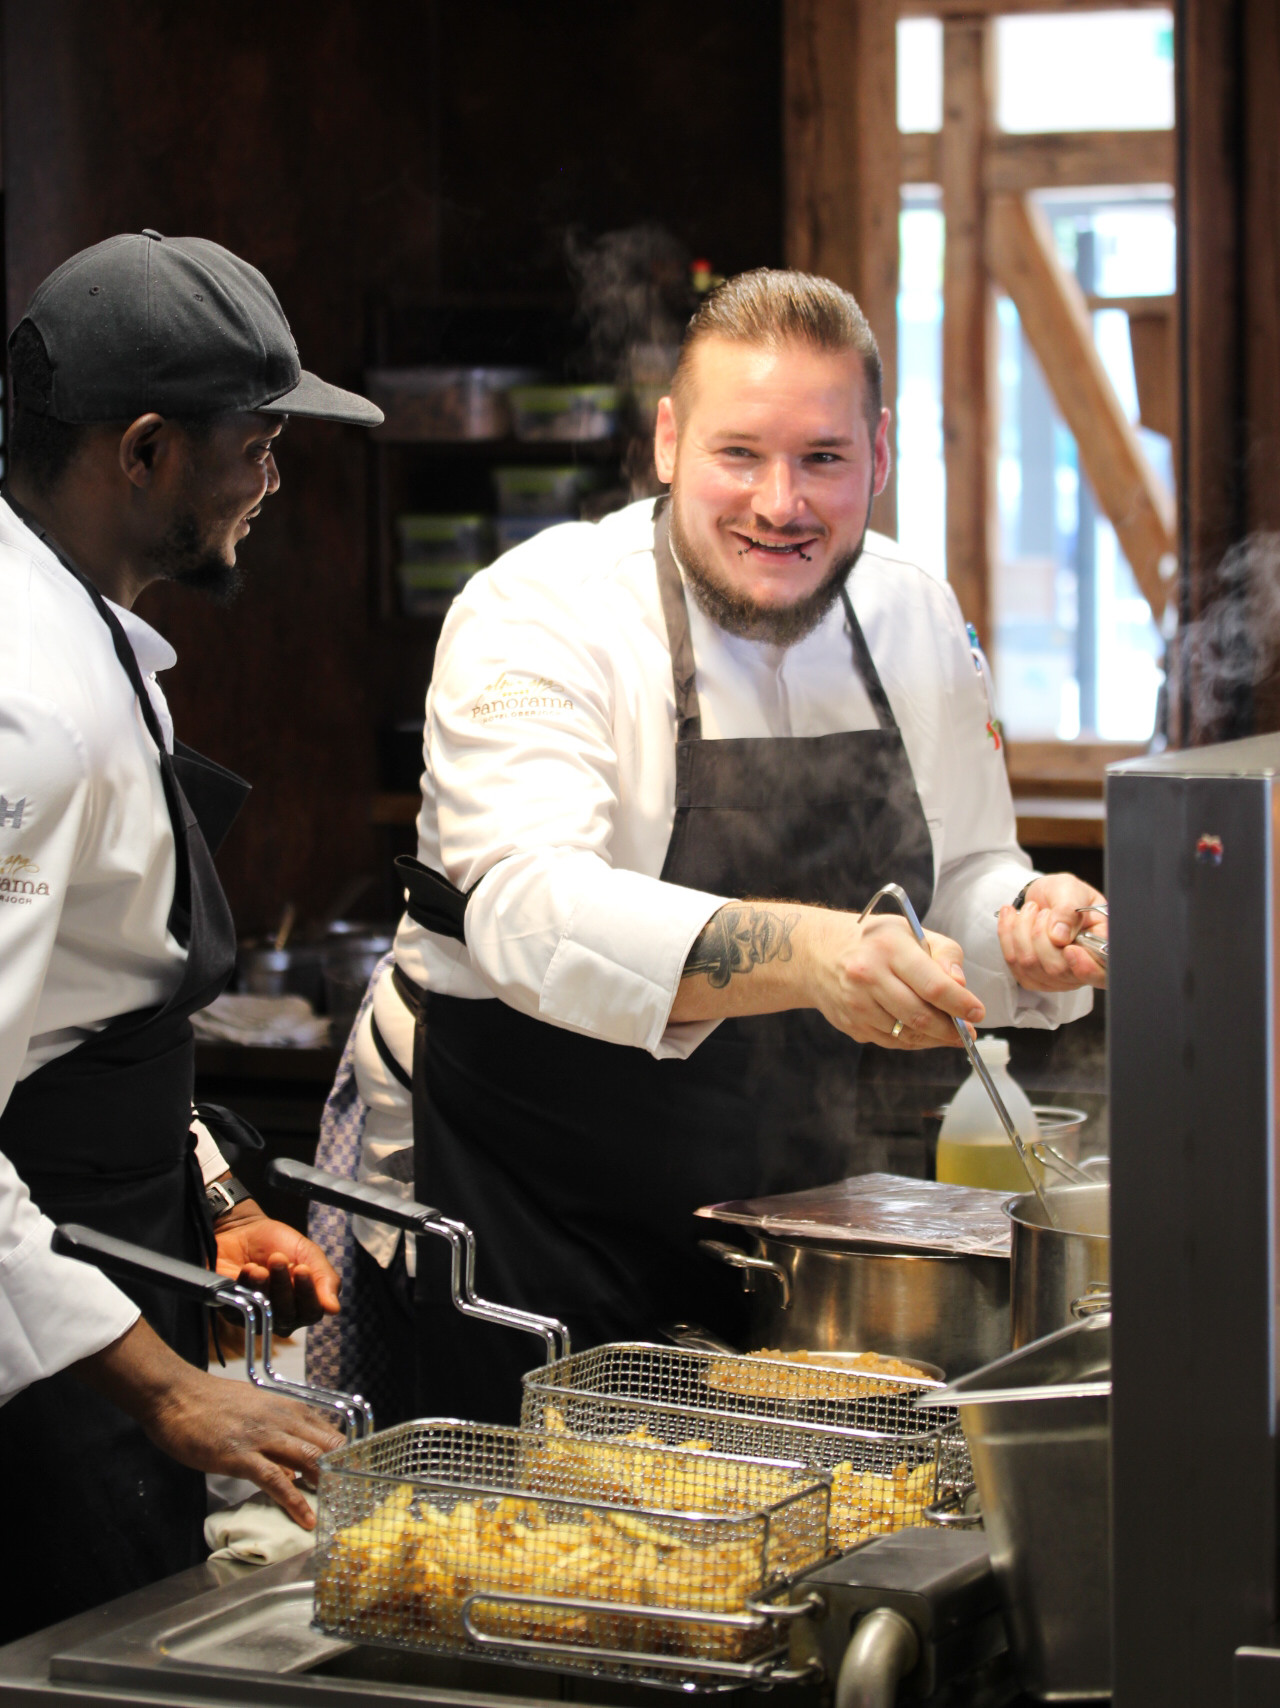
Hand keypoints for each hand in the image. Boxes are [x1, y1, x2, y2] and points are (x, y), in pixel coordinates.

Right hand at [74, 1319, 343, 1528]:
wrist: (177, 1396)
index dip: (347, 1457)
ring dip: (328, 1486)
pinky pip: (276, 1481)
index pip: (330, 1433)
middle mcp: (283, 1420)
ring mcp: (263, 1438)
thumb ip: (279, 1434)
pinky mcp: (241, 1456)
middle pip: (328, 1447)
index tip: (358, 1478)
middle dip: (346, 1473)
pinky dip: (295, 1502)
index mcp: (289, 1409)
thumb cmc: (213, 1404)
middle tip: (357, 1499)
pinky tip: (306, 1519)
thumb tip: (295, 1467)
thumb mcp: (256, 1411)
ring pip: (309, 1460)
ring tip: (341, 1510)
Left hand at [214, 1200, 340, 1335]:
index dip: (308, 1292)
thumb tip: (334, 1309)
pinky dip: (246, 1286)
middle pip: (287, 1314)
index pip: (311, 1312)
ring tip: (259, 1264)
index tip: (302, 1268)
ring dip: (263, 1285)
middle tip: (277, 1258)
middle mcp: (282, 1317)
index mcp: (305, 1304)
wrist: (244, 1229)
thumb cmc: (279, 1243)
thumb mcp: (308, 1254)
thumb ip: (325, 1279)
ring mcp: (257, 1316)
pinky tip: (248, 1269)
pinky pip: (241, 1308)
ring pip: (264, 1312)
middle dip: (283, 1284)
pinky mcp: (233, 1312)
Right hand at [808, 911, 984, 1049]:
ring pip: (907, 1034)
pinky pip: (892, 1041)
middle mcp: (868, 976)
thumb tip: (961, 986)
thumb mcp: (910, 931)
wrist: (818, 954)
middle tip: (968, 1032)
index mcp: (888, 948)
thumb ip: (943, 954)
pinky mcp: (851, 1025)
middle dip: (951, 1029)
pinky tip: (925, 1033)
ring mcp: (857, 1004)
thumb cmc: (874, 940)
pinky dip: (914, 1041)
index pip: (933, 984)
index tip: (978, 1013)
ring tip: (950, 1033)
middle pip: (921, 1016)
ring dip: (934, 1038)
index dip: (960, 1003)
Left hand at [997, 872, 1106, 991]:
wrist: (1044, 897)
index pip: (1101, 974)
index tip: (1069, 949)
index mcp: (1101, 947)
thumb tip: (1059, 937)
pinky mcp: (1033, 977)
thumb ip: (1068, 911)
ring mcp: (1057, 977)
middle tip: (1040, 910)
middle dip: (1040, 935)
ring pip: (1031, 966)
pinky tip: (1010, 916)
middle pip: (1057, 969)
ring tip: (1029, 909)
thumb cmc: (1065, 893)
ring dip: (1021, 932)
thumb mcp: (1071, 891)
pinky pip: (1013, 964)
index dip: (1086, 968)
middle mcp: (1081, 969)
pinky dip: (1007, 936)